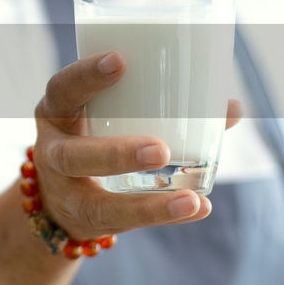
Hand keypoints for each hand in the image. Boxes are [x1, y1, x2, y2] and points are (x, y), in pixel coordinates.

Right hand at [32, 50, 241, 240]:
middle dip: (116, 154)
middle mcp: (53, 152)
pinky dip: (162, 216)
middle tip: (159, 150)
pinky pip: (122, 224)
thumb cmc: (95, 134)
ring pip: (97, 204)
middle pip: (73, 156)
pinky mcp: (87, 220)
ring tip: (189, 198)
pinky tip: (197, 207)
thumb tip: (230, 107)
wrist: (56, 194)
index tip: (120, 60)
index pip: (62, 90)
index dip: (86, 76)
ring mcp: (66, 193)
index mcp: (57, 112)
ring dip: (145, 205)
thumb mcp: (109, 114)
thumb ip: (158, 106)